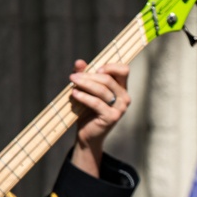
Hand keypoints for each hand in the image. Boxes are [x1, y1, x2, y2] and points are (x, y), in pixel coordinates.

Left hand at [67, 60, 130, 176]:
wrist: (87, 134)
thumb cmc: (87, 110)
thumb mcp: (86, 90)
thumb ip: (84, 75)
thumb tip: (79, 62)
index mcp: (122, 88)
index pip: (124, 70)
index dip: (111, 66)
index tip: (95, 68)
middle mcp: (125, 98)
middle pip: (108, 79)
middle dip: (88, 76)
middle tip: (73, 77)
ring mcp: (120, 108)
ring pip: (102, 90)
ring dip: (84, 84)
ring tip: (72, 82)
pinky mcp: (111, 117)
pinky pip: (96, 103)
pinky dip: (84, 97)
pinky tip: (74, 94)